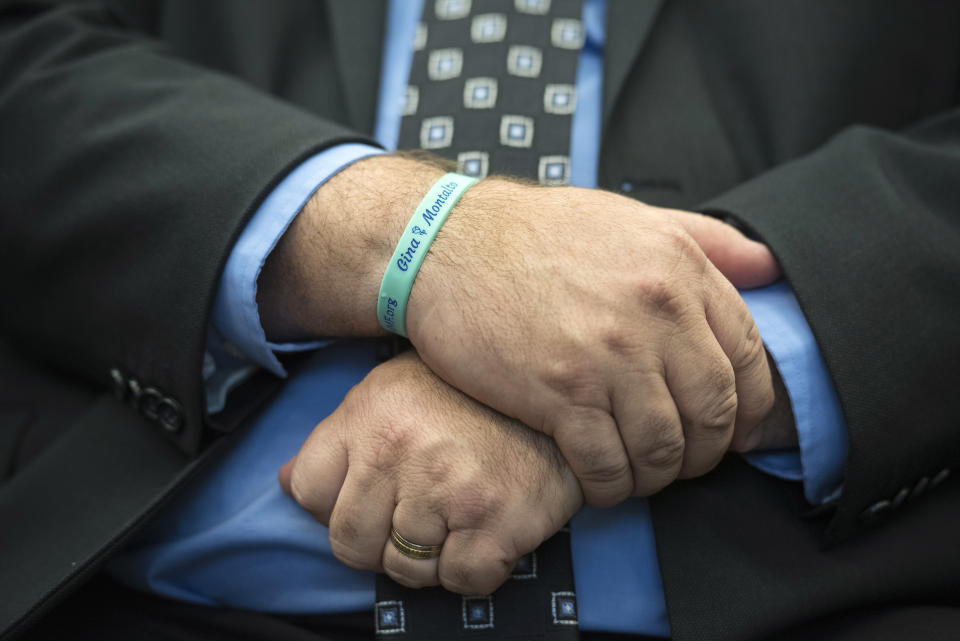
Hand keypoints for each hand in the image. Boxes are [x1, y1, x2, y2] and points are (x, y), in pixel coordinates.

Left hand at [278, 351, 581, 594]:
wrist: (557, 395)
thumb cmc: (470, 396)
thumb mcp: (391, 391)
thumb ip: (341, 436)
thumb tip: (285, 484)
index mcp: (369, 414)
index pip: (307, 490)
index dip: (333, 504)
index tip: (367, 500)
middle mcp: (399, 450)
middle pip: (348, 543)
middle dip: (377, 543)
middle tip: (415, 519)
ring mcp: (447, 489)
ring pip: (404, 570)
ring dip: (428, 557)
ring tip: (455, 517)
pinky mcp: (495, 522)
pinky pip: (460, 582)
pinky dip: (473, 570)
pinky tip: (485, 532)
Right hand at [407, 178, 776, 505]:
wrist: (445, 244)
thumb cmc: (535, 232)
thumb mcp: (631, 216)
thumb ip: (708, 238)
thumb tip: (770, 263)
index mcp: (677, 269)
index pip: (747, 357)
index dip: (748, 406)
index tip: (729, 428)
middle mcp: (652, 312)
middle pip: (713, 412)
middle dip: (704, 451)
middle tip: (681, 460)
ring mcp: (606, 356)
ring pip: (664, 448)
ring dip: (657, 476)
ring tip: (639, 474)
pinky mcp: (558, 393)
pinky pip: (607, 464)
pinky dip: (611, 486)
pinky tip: (601, 480)